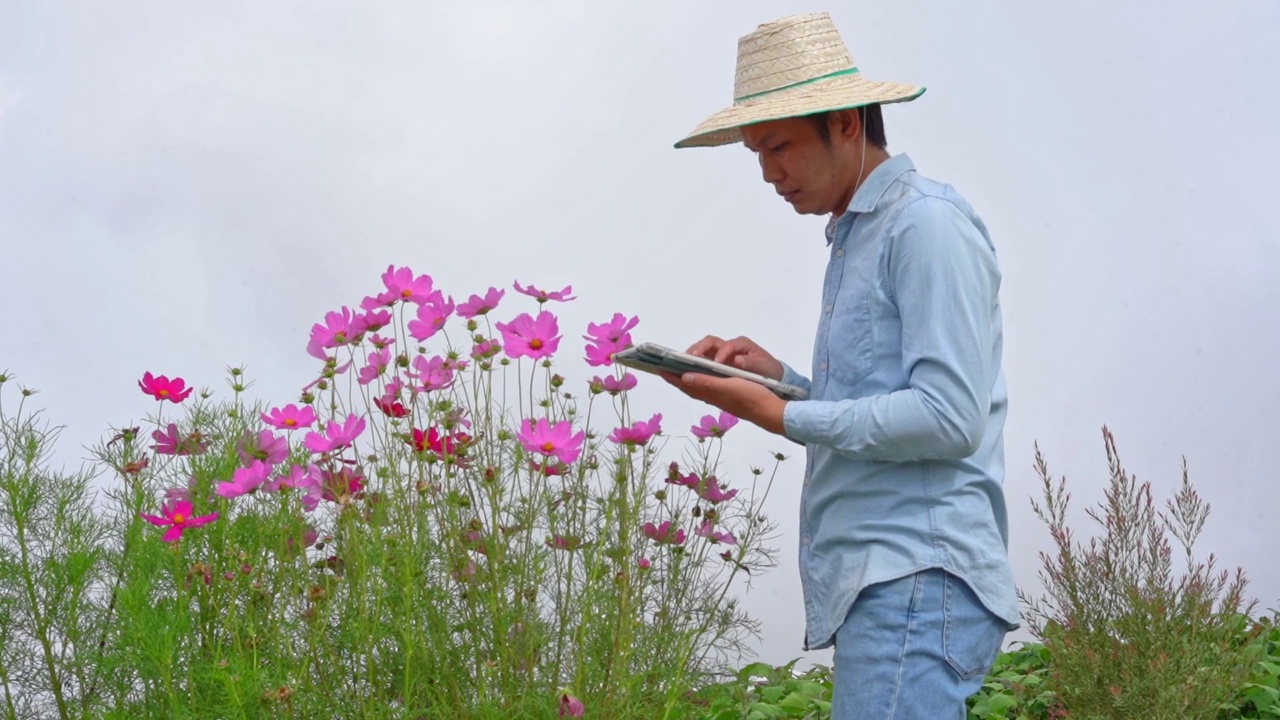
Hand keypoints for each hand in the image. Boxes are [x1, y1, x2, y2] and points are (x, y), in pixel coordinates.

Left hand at [660, 370, 788, 435]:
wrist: (771, 412)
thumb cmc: (751, 397)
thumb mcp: (728, 386)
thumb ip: (706, 382)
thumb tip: (684, 377)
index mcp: (710, 393)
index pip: (685, 384)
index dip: (671, 377)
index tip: (658, 368)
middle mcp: (712, 397)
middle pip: (689, 386)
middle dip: (676, 377)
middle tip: (665, 366)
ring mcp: (721, 398)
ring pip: (698, 387)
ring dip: (687, 378)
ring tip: (679, 369)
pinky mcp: (729, 396)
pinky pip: (709, 388)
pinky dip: (701, 380)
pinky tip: (702, 377)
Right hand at [685, 335, 782, 380]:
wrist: (772, 376)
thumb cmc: (767, 369)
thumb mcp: (763, 366)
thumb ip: (751, 363)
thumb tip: (737, 360)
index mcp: (740, 345)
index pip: (726, 345)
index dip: (720, 353)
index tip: (716, 364)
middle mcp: (728, 347)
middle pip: (709, 343)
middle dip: (698, 349)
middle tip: (689, 358)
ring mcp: (721, 356)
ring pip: (703, 351)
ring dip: (692, 356)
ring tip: (681, 365)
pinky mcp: (717, 365)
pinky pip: (703, 363)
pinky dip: (693, 367)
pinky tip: (685, 375)